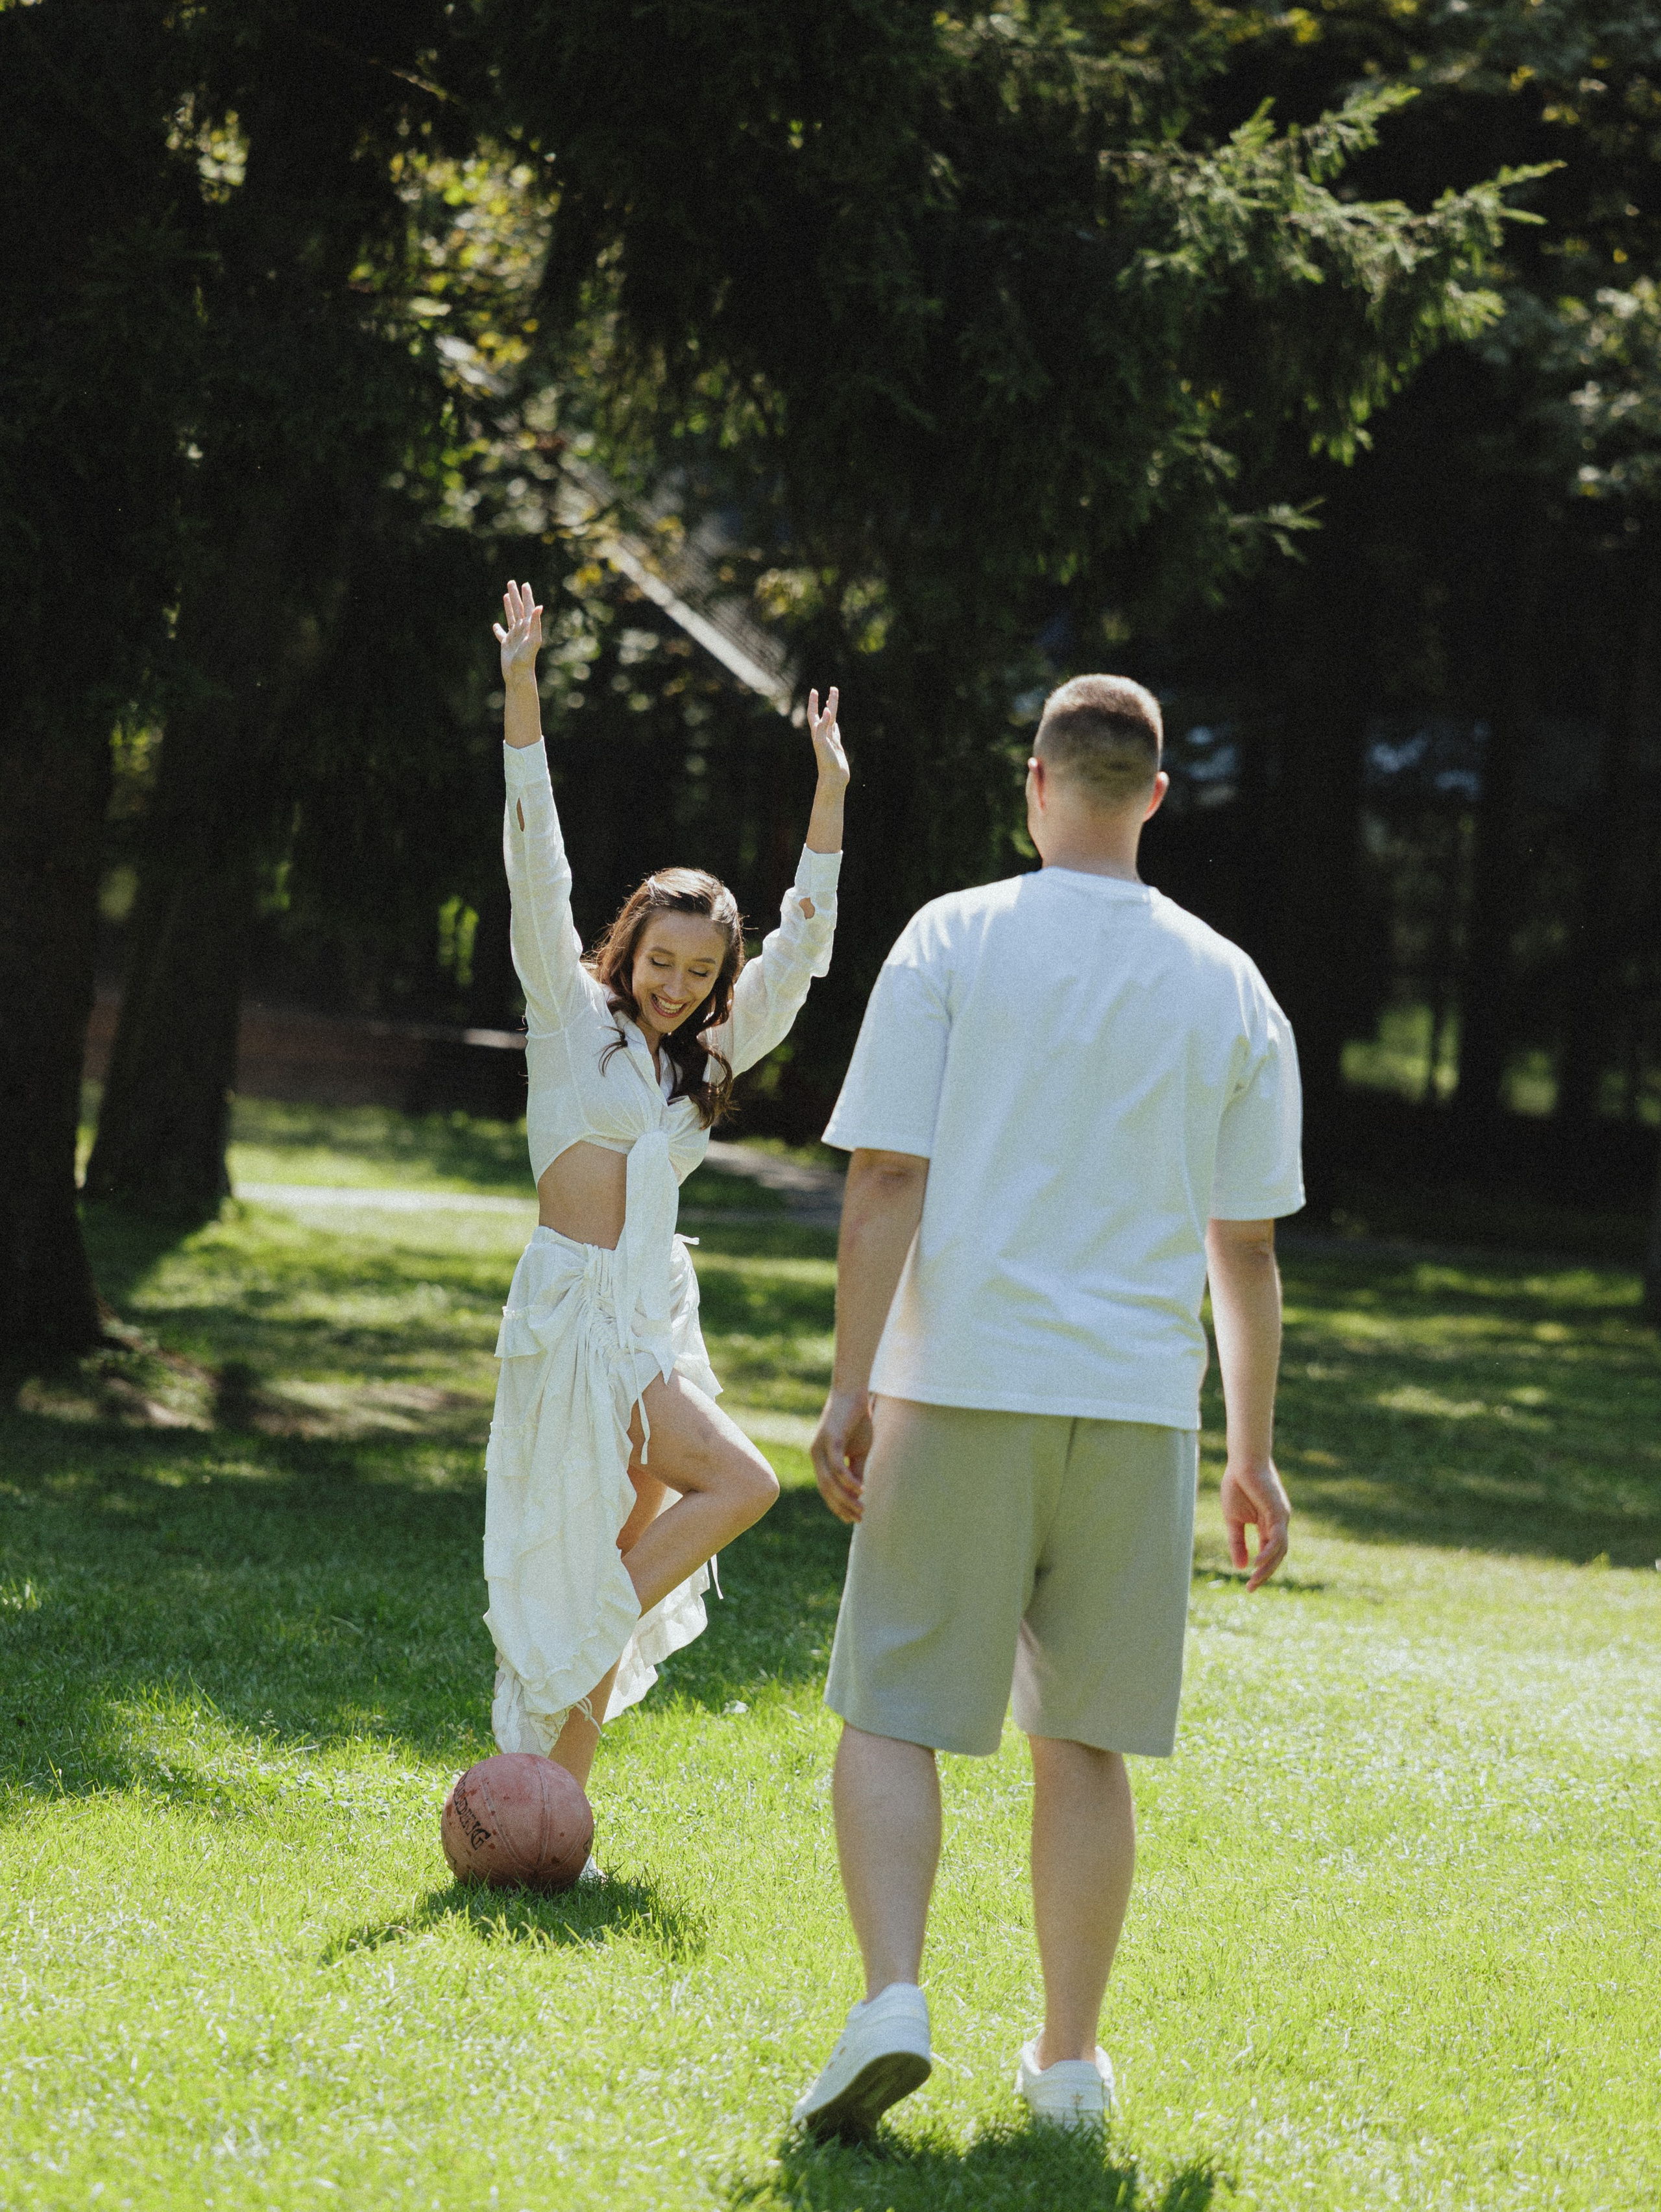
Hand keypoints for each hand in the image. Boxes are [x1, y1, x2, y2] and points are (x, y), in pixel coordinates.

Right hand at [493, 578, 542, 682]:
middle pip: (518, 609)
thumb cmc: (526, 659)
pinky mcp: (506, 645)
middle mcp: (522, 630)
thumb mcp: (533, 640)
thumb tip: (539, 607)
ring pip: (511, 618)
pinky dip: (498, 629)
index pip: (528, 608)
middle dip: (515, 596)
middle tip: (512, 582)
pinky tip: (495, 625)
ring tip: (506, 595)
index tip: (525, 584)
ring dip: (508, 606)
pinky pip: (501, 635)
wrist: (519, 675)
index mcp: (528, 627)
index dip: (527, 596)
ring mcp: (514, 637)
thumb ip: (536, 623)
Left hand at [806, 686, 848, 788]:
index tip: (815, 690)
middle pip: (825, 714)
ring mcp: (830, 740)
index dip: (813, 702)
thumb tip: (828, 711)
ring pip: (831, 721)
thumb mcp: (823, 742)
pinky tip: (835, 722)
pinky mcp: (836, 746)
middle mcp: (822, 735)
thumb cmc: (826, 762)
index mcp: (817, 733)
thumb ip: (824, 726)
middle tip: (833, 688)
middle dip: (829, 701)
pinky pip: (835, 732)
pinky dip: (835, 724)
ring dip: (832, 710)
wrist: (833, 778)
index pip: (814, 714)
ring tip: (832, 700)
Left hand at [811, 1386, 872, 1522]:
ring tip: (861, 1508)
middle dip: (842, 1506)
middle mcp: (816, 1455)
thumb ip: (856, 1470)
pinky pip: (836, 1465)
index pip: (826, 1488)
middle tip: (858, 1518)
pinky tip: (860, 1489)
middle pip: (826, 1489)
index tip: (851, 1519)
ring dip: (846, 1498)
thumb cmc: (856, 1421)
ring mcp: (820, 1447)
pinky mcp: (830, 1438)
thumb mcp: (859, 1451)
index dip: (838, 1505)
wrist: (854, 1394)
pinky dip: (847, 1480)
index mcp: (820, 1458)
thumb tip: (858, 1492)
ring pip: (829, 1481)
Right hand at [1220, 1456, 1289, 1591]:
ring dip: (1268, 1568)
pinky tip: (1257, 1563)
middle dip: (1265, 1574)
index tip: (1248, 1585)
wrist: (1242, 1462)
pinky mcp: (1278, 1512)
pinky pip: (1277, 1538)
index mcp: (1268, 1526)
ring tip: (1254, 1580)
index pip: (1269, 1553)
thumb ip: (1237, 1542)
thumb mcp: (1233, 1520)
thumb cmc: (1238, 1485)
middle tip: (1250, 1589)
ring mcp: (1281, 1518)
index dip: (1260, 1570)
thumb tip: (1239, 1566)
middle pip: (1277, 1556)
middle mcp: (1279, 1524)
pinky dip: (1269, 1552)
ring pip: (1280, 1550)